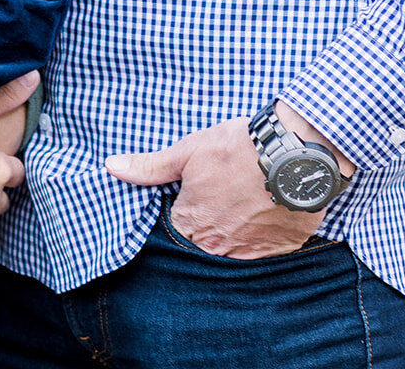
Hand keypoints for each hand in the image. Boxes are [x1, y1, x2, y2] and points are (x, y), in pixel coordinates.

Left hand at [105, 115, 327, 258]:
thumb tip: (112, 167)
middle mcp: (217, 245)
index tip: (191, 200)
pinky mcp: (279, 250)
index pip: (176, 231)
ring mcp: (250, 252)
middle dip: (207, 228)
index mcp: (191, 222)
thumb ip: (151, 167)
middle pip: (204, 245)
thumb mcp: (188, 151)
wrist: (293, 155)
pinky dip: (261, 239)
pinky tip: (263, 218)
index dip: (182, 215)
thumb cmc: (237, 149)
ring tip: (241, 208)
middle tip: (219, 202)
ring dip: (234, 234)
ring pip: (233, 252)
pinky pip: (264, 254)